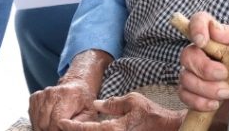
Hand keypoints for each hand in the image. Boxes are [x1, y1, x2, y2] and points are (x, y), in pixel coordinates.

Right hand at [29, 78, 97, 130]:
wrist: (77, 85)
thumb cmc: (84, 102)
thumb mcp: (89, 113)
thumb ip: (80, 125)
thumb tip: (67, 129)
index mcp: (68, 95)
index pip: (56, 121)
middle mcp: (52, 93)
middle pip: (44, 123)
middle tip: (60, 129)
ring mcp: (42, 94)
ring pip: (37, 122)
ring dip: (44, 128)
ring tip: (56, 126)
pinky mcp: (35, 97)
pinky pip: (32, 117)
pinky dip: (39, 123)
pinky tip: (49, 120)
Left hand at [57, 93, 182, 130]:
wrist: (167, 128)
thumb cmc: (151, 113)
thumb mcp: (132, 101)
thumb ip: (111, 104)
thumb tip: (95, 105)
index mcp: (112, 129)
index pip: (86, 129)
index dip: (71, 126)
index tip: (61, 123)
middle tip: (61, 127)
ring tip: (73, 128)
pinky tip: (91, 129)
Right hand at [177, 11, 228, 112]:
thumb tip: (216, 30)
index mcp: (215, 35)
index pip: (199, 20)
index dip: (196, 28)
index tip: (202, 41)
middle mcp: (200, 51)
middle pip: (187, 54)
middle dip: (204, 67)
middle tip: (223, 75)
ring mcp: (192, 71)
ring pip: (185, 77)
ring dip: (205, 88)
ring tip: (225, 93)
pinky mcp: (190, 91)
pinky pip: (184, 95)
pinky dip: (199, 101)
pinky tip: (214, 104)